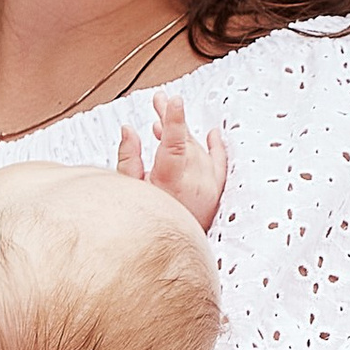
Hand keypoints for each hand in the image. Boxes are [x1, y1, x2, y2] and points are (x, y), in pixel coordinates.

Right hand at [118, 86, 227, 230]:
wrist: (171, 251)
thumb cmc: (146, 224)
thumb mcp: (130, 193)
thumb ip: (128, 159)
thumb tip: (128, 129)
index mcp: (172, 181)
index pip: (176, 143)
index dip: (174, 119)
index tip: (173, 100)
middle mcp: (195, 182)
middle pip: (186, 139)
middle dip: (171, 117)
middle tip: (159, 99)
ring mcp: (209, 186)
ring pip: (198, 148)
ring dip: (182, 132)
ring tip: (162, 121)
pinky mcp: (217, 192)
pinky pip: (221, 162)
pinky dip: (216, 146)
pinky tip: (212, 134)